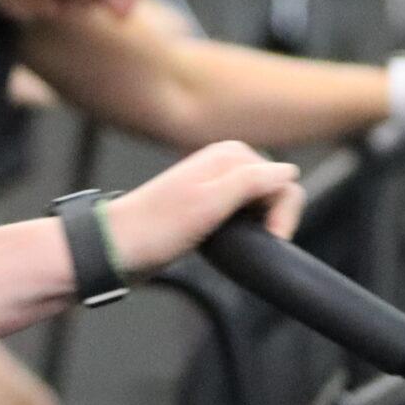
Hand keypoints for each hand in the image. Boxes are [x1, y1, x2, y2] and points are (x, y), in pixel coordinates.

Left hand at [101, 141, 303, 275]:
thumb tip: (289, 171)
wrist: (116, 250)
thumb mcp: (208, 203)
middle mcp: (225, 165)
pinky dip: (245, 233)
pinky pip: (245, 218)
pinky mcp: (209, 208)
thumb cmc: (154, 229)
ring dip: (258, 229)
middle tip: (248, 245)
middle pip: (276, 192)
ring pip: (263, 207)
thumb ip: (251, 182)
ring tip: (231, 244)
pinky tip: (225, 243)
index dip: (282, 213)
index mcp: (230, 155)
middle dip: (272, 220)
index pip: (285, 180)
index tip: (269, 239)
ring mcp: (218, 186)